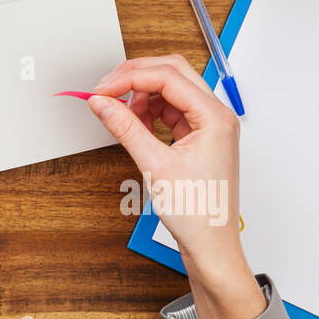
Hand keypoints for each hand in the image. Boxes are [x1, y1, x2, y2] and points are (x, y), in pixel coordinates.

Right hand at [89, 55, 265, 318]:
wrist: (211, 246)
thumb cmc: (197, 213)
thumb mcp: (154, 165)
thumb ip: (125, 128)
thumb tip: (102, 103)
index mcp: (215, 118)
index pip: (168, 77)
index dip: (130, 78)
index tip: (102, 90)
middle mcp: (216, 116)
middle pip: (173, 73)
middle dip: (136, 76)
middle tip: (106, 89)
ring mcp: (208, 125)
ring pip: (171, 89)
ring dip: (142, 94)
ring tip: (120, 112)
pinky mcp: (199, 136)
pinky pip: (171, 109)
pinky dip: (149, 110)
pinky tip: (135, 122)